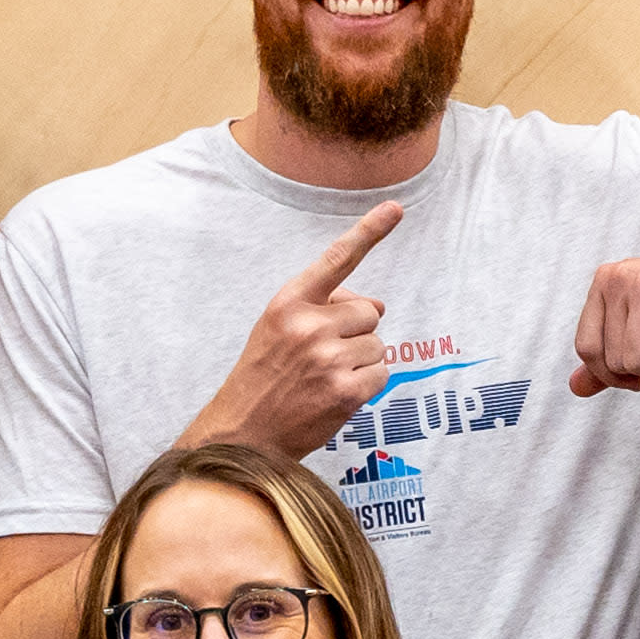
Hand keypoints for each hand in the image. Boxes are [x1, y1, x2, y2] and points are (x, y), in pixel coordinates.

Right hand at [193, 199, 408, 455]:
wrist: (244, 431)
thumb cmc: (265, 376)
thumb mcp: (279, 329)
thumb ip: (323, 309)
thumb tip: (378, 305)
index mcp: (288, 302)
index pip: (336, 259)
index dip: (369, 231)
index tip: (396, 207)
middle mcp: (308, 325)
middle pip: (369, 313)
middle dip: (356, 333)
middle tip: (323, 357)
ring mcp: (328, 358)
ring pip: (378, 345)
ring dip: (361, 362)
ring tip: (325, 378)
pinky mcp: (345, 390)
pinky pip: (381, 374)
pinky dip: (366, 386)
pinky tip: (336, 395)